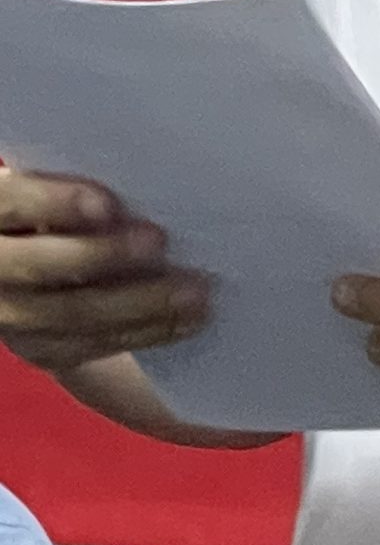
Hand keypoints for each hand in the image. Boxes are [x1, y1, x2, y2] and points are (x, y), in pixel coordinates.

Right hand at [0, 171, 208, 373]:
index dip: (54, 204)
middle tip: (160, 241)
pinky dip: (147, 332)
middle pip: (39, 267)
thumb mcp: (50, 196)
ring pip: (73, 315)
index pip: (10, 205)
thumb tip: (137, 193)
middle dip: (104, 255)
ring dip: (142, 304)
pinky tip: (188, 320)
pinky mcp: (41, 351)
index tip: (107, 202)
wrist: (34, 277)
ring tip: (196, 291)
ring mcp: (9, 319)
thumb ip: (71, 195)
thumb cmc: (58, 217)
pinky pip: (95, 345)